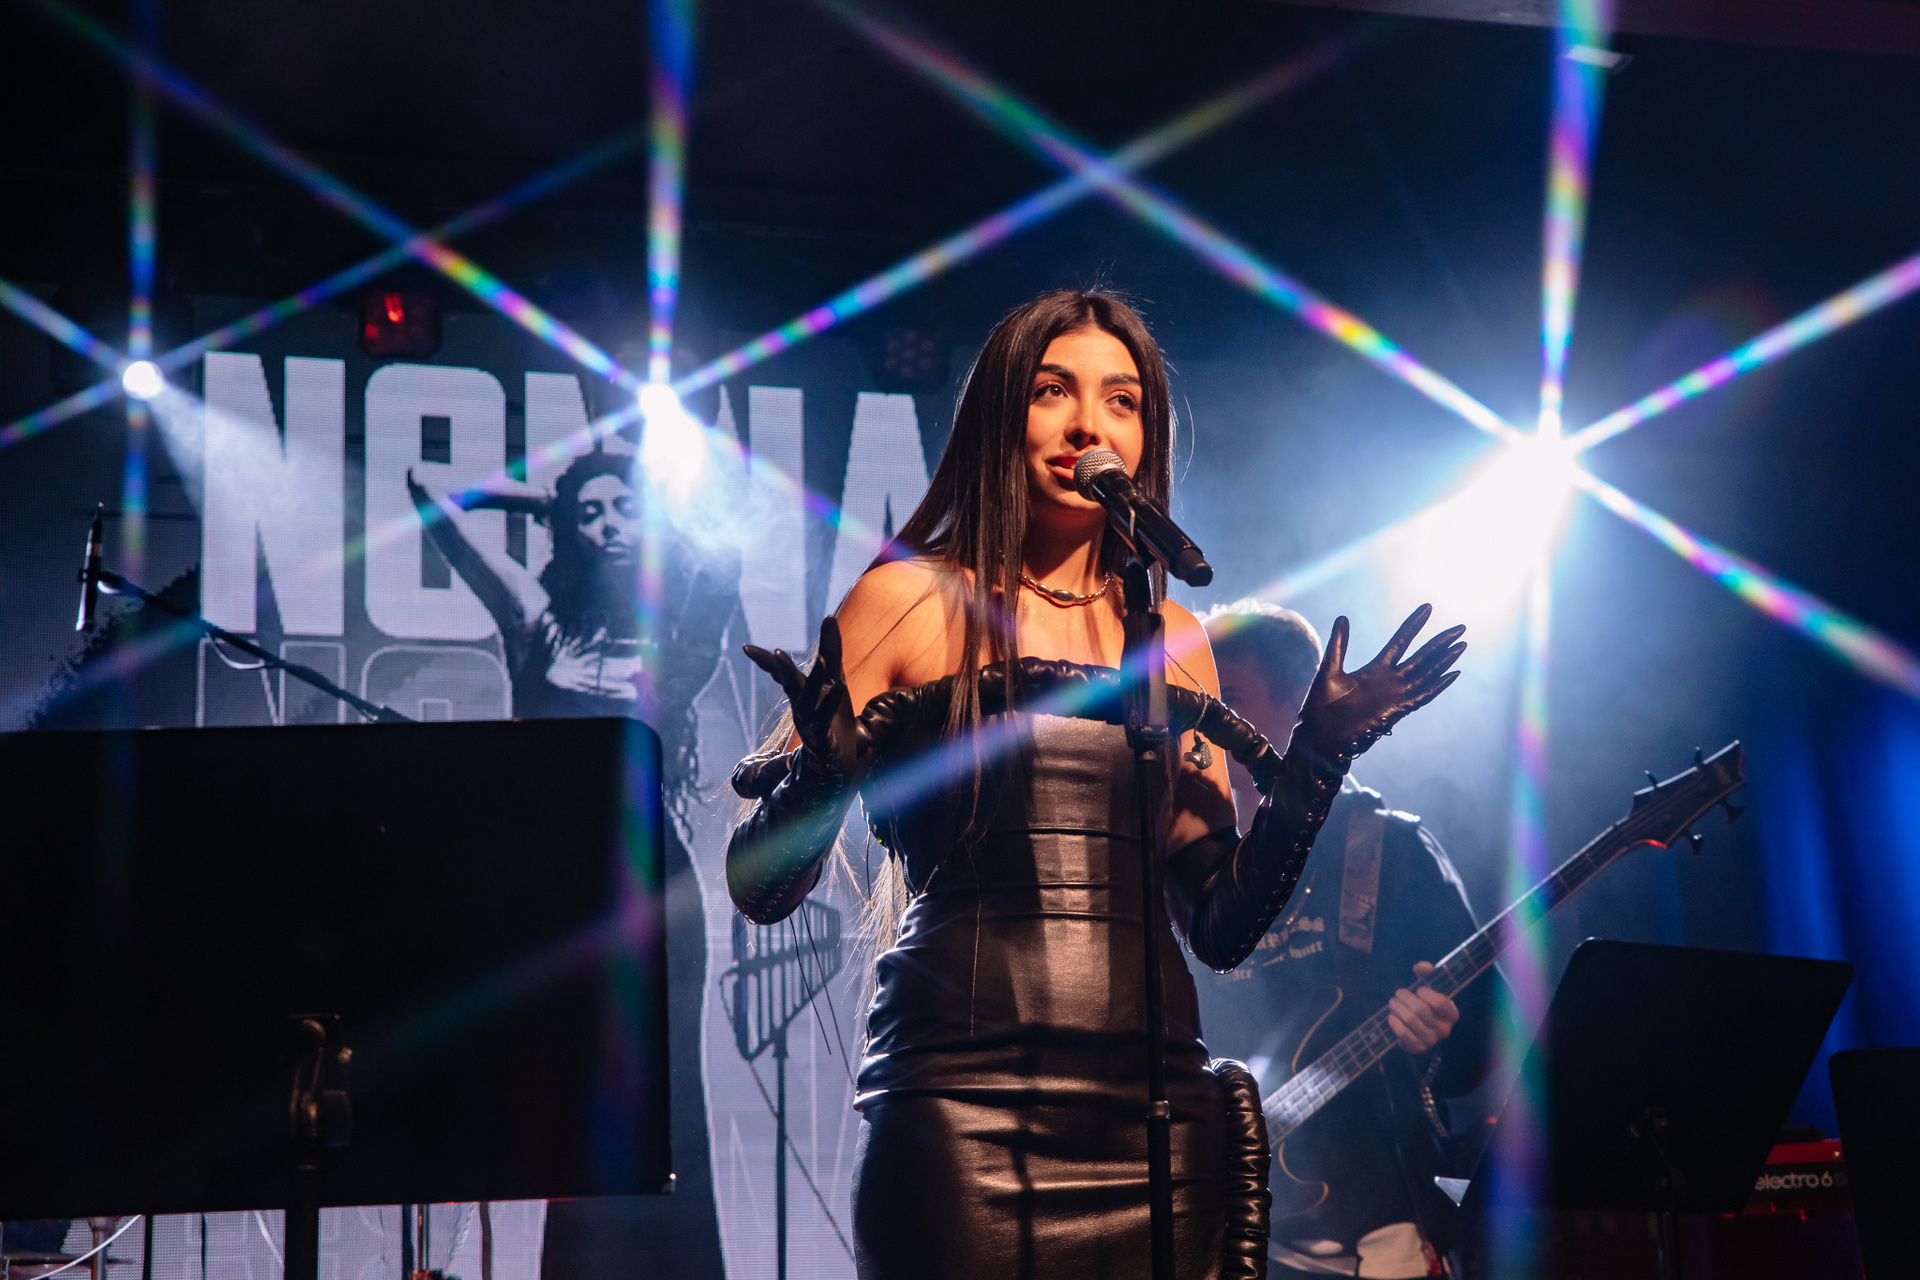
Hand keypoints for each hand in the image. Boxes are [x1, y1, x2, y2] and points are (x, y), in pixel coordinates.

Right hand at [743, 617, 861, 787]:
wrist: (837, 762)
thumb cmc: (833, 717)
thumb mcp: (834, 679)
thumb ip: (831, 650)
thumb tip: (828, 617)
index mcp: (801, 693)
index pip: (781, 674)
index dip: (764, 662)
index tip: (746, 648)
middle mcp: (801, 707)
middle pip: (792, 684)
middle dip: (784, 669)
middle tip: (774, 653)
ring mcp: (810, 724)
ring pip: (809, 701)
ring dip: (813, 681)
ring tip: (821, 660)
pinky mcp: (824, 739)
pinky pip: (827, 719)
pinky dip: (831, 704)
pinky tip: (840, 687)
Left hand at [1293, 604, 1464, 767]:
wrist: (1319, 735)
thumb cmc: (1321, 707)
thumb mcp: (1329, 668)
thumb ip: (1339, 644)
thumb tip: (1343, 617)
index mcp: (1375, 669)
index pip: (1401, 641)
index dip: (1414, 625)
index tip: (1428, 607)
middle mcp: (1390, 681)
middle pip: (1422, 656)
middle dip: (1441, 642)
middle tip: (1461, 627)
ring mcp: (1395, 695)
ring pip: (1427, 673)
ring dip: (1445, 659)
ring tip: (1462, 644)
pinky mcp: (1396, 710)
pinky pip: (1422, 695)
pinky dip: (1438, 685)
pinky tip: (1454, 674)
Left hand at [1388, 961, 1459, 1054]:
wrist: (1419, 1032)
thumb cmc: (1426, 1005)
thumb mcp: (1430, 988)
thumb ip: (1427, 973)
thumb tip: (1420, 967)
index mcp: (1451, 1014)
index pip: (1440, 1002)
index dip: (1426, 993)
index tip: (1418, 990)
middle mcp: (1444, 1029)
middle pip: (1420, 1009)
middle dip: (1405, 997)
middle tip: (1398, 993)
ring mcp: (1431, 1040)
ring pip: (1410, 1019)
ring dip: (1397, 1007)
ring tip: (1392, 1003)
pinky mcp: (1418, 1048)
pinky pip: (1403, 1033)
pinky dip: (1394, 1022)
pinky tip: (1392, 1016)